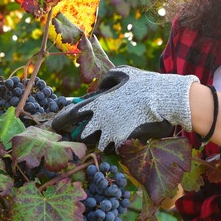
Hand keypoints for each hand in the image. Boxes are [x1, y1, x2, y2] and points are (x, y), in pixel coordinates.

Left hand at [51, 66, 198, 150]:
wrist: (165, 99)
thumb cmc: (144, 83)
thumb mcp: (122, 72)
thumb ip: (105, 81)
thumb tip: (97, 89)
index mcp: (97, 103)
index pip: (71, 115)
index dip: (60, 121)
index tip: (55, 126)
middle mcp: (101, 121)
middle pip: (81, 135)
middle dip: (80, 135)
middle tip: (80, 134)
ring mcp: (113, 133)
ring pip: (96, 144)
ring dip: (97, 141)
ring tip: (102, 136)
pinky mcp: (125, 142)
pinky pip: (112, 148)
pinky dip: (112, 145)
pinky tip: (116, 140)